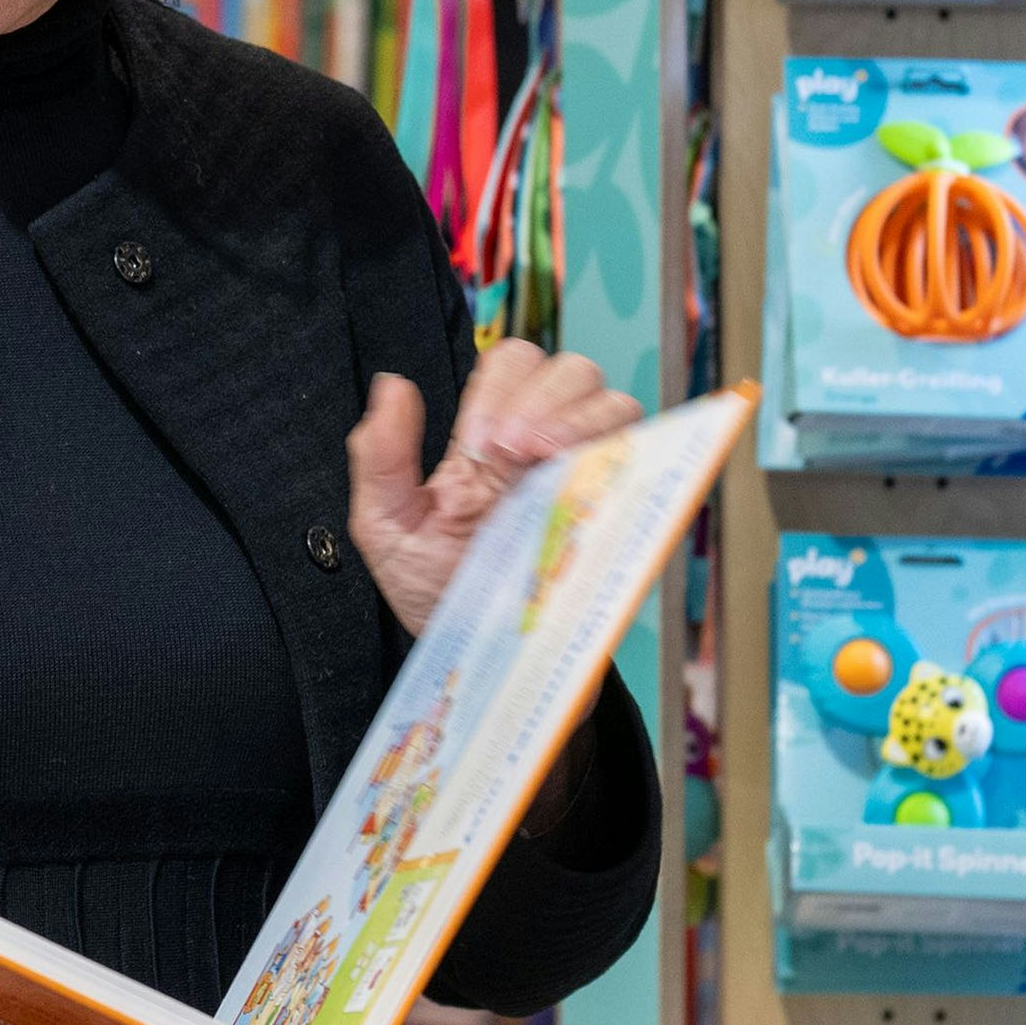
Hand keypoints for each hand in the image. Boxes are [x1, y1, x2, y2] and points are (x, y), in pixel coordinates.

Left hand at [346, 340, 646, 634]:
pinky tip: (582, 478)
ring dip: (579, 417)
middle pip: (571, 371)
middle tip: (508, 450)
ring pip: (615, 403)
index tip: (478, 441)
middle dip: (540, 399)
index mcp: (488, 439)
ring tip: (541, 457)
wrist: (482, 659)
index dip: (500, 387)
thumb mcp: (386, 527)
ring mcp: (587, 476)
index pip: (513, 365)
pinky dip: (620, 452)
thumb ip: (381, 455)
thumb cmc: (438, 592)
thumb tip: (392, 383)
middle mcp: (545, 447)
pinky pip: (644, 460)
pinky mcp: (620, 512)